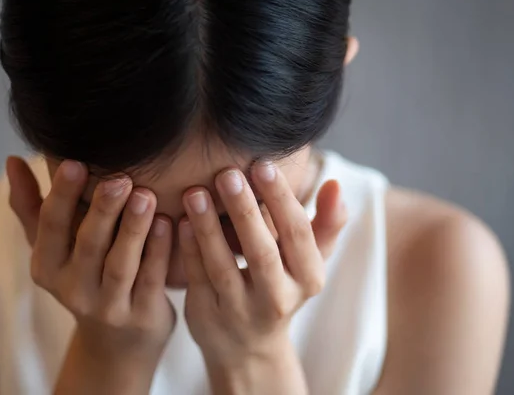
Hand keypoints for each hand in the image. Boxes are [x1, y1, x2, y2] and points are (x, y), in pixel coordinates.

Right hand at [6, 157, 174, 393]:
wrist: (117, 343)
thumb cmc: (85, 278)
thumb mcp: (54, 249)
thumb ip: (34, 206)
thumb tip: (14, 161)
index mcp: (48, 267)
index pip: (50, 227)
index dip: (62, 196)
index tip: (75, 162)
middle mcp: (74, 289)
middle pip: (88, 245)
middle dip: (103, 211)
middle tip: (120, 179)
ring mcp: (109, 306)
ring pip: (121, 264)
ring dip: (134, 230)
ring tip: (146, 196)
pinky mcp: (141, 315)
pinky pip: (151, 280)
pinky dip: (159, 252)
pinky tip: (169, 223)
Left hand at [179, 161, 346, 393]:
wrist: (250, 348)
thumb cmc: (282, 287)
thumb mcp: (310, 261)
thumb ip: (326, 223)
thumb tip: (333, 184)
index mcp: (308, 279)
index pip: (297, 235)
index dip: (281, 200)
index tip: (263, 165)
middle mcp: (277, 299)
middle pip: (261, 252)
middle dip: (245, 212)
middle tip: (227, 174)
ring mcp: (239, 311)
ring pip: (222, 267)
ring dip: (208, 228)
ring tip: (196, 193)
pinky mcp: (207, 316)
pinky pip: (196, 280)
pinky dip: (188, 250)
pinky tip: (180, 222)